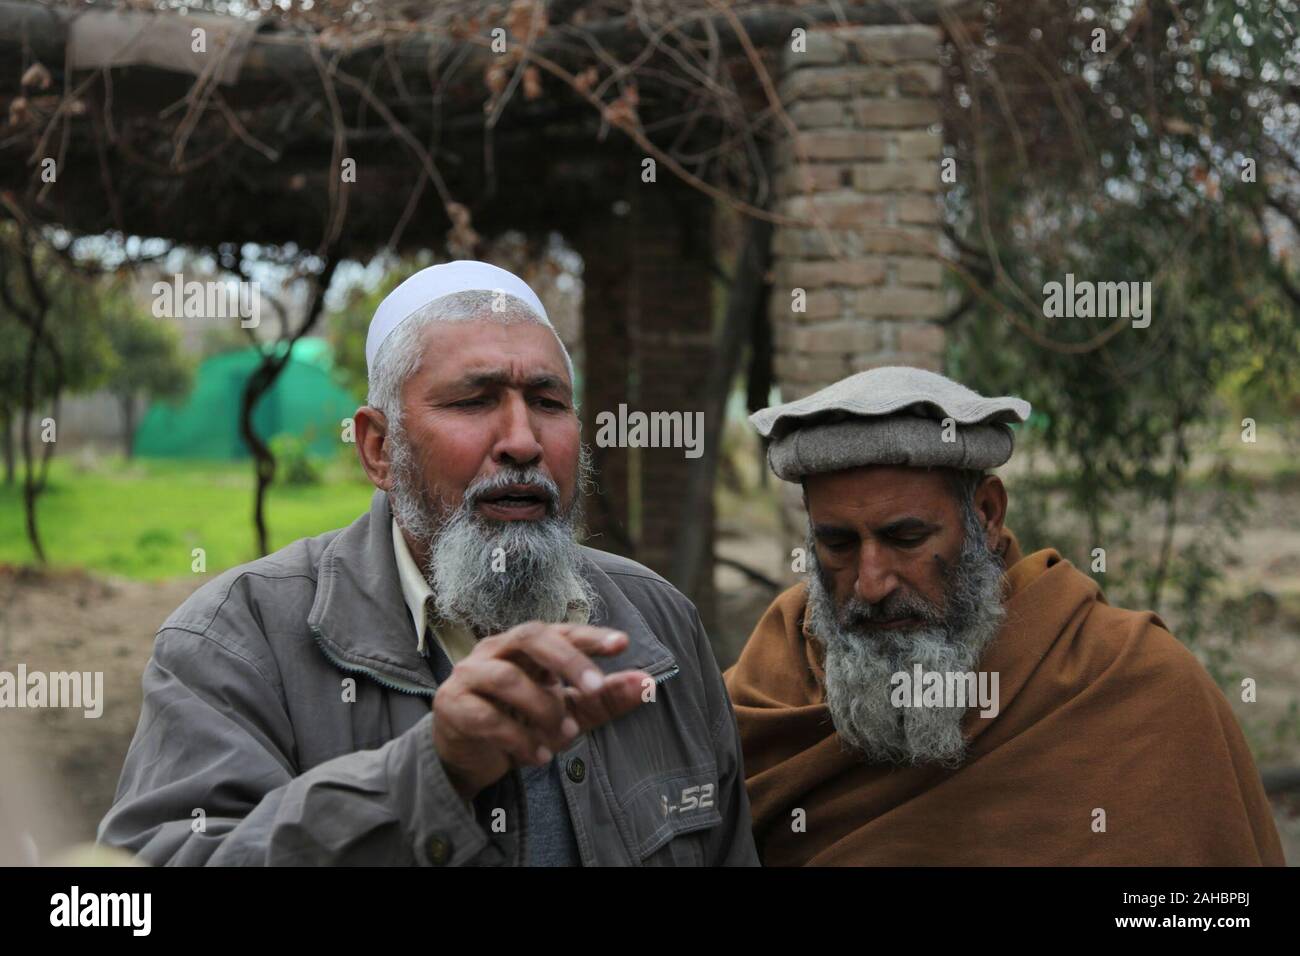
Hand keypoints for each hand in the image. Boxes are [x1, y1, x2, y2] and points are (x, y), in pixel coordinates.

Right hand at [432, 622, 648, 801]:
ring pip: (507, 678)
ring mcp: (470, 674)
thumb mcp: (569, 711)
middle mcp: (497, 650)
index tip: (623, 644)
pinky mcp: (452, 705)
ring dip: (543, 709)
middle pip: (531, 637)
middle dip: (567, 661)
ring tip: (566, 735)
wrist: (468, 757)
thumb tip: (648, 683)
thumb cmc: (521, 722)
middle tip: (596, 690)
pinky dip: (519, 739)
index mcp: (527, 646)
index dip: (589, 635)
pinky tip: (539, 757)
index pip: (560, 630)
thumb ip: (604, 698)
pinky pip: (486, 717)